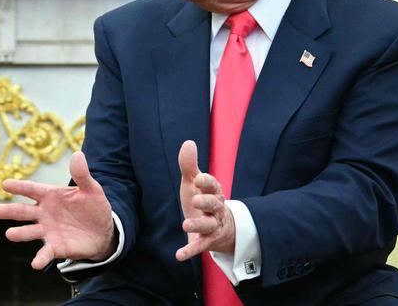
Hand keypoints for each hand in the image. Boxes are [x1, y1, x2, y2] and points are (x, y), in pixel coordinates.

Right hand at [0, 151, 116, 269]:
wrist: (104, 231)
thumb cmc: (93, 206)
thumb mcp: (91, 189)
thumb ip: (82, 175)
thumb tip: (78, 154)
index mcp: (50, 196)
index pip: (32, 190)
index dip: (19, 187)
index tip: (5, 184)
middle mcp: (44, 213)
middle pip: (23, 211)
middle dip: (9, 211)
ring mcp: (47, 231)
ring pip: (29, 232)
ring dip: (20, 233)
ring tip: (10, 233)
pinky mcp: (55, 247)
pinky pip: (45, 253)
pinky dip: (40, 258)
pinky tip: (36, 264)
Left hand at [176, 140, 235, 261]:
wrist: (219, 227)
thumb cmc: (202, 200)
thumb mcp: (194, 183)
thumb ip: (189, 166)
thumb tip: (188, 142)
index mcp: (214, 192)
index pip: (213, 186)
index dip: (207, 182)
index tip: (198, 178)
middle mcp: (216, 209)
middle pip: (214, 204)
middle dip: (206, 202)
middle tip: (195, 200)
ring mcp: (212, 226)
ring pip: (208, 225)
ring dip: (197, 224)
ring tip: (185, 224)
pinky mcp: (206, 241)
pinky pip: (200, 246)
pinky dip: (190, 250)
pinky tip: (179, 255)